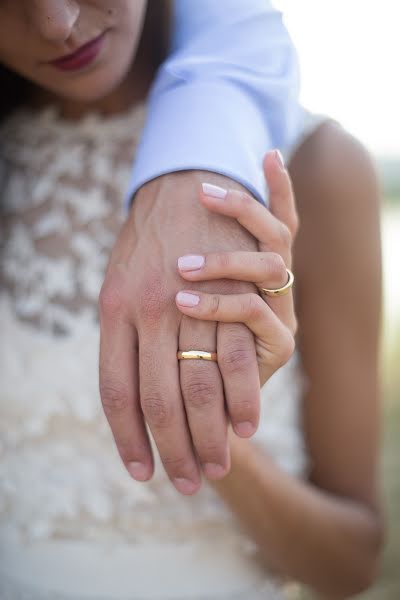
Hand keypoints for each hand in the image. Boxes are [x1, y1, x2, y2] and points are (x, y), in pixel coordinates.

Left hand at [98, 169, 260, 495]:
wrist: (179, 182)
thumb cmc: (146, 245)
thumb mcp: (116, 286)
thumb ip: (120, 339)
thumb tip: (127, 397)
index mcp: (113, 311)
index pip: (115, 393)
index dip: (127, 439)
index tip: (141, 473)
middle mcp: (148, 309)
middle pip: (156, 399)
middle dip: (173, 450)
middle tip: (187, 483)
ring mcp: (190, 300)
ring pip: (197, 385)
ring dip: (208, 435)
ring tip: (216, 468)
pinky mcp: (228, 291)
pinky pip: (236, 356)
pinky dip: (241, 398)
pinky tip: (246, 426)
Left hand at [175, 150, 297, 385]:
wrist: (201, 405)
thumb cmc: (186, 347)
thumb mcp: (180, 302)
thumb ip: (187, 271)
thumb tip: (174, 220)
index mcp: (261, 272)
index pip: (280, 221)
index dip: (281, 188)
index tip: (270, 154)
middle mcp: (278, 286)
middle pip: (278, 234)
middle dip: (243, 208)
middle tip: (202, 192)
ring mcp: (283, 311)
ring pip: (272, 264)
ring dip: (225, 258)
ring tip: (181, 266)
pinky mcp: (283, 343)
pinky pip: (256, 310)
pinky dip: (221, 302)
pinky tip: (185, 301)